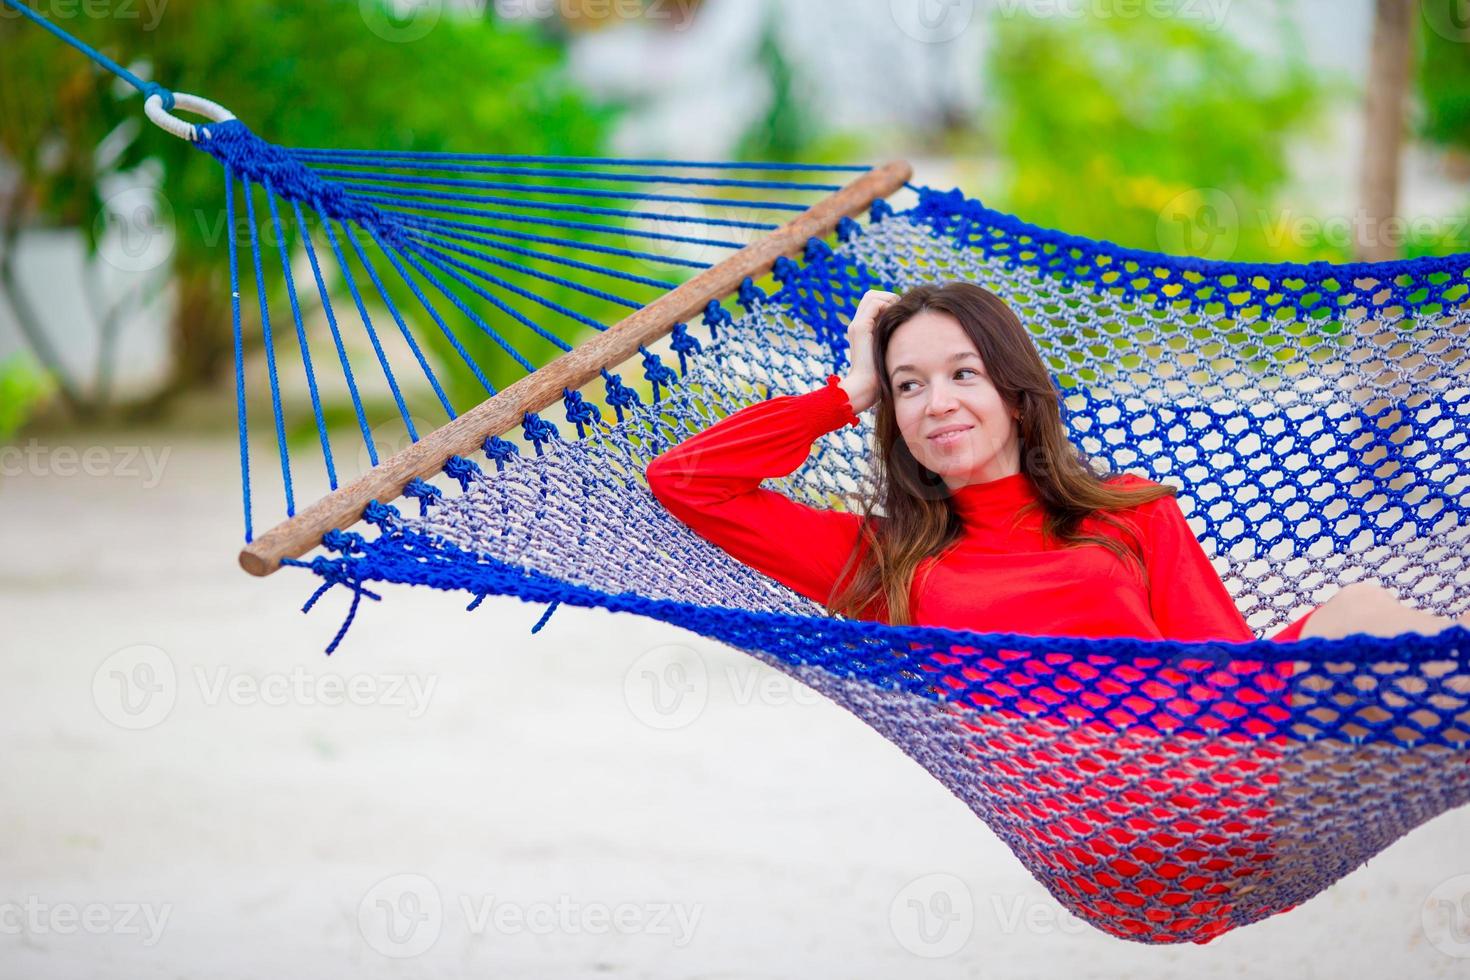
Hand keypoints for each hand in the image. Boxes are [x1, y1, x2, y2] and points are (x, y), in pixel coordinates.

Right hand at [838, 289, 898, 413]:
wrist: (864, 388)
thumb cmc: (879, 377)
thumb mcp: (888, 354)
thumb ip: (893, 342)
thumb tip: (909, 332)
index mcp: (862, 331)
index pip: (873, 304)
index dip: (888, 302)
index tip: (902, 314)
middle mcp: (857, 325)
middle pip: (871, 296)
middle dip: (888, 297)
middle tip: (902, 310)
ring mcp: (857, 326)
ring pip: (871, 296)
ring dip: (889, 299)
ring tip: (899, 313)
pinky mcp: (860, 328)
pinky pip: (874, 304)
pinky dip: (887, 305)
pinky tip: (896, 318)